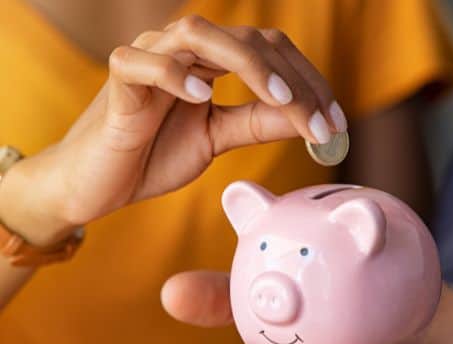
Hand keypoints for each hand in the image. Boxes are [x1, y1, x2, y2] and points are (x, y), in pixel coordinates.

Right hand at [0, 16, 346, 244]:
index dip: (308, 83)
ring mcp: (149, 58)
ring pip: (199, 34)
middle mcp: (184, 50)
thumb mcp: (217, 139)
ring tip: (280, 101)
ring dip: (248, 65)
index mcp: (212, 62)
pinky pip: (141, 62)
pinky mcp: (118, 81)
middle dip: (293, 81)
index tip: (336, 124)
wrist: (99, 183)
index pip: (271, 53)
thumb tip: (307, 119)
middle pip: (249, 40)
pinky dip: (172, 74)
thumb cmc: (154, 154)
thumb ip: (257, 124)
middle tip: (322, 123)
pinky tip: (202, 97)